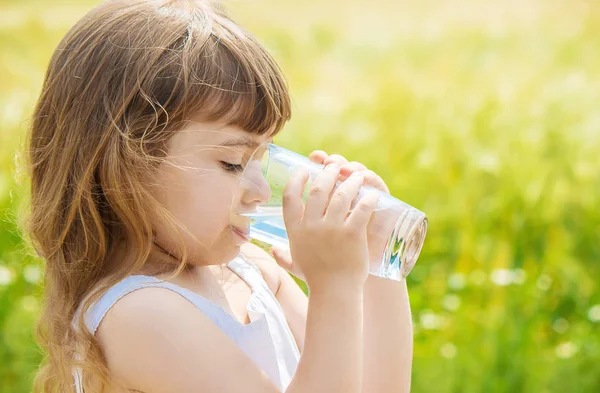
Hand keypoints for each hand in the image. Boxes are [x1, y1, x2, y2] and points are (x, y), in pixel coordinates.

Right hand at [271, 150, 394, 279]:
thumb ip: (282, 256)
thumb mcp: (295, 264)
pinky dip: (368, 199)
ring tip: (356, 175)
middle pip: (318, 190)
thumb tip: (271, 250)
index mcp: (295, 231)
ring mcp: (332, 230)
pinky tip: (372, 194)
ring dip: (350, 181)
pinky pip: (361, 209)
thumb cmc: (316, 279)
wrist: (334, 293)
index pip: (290, 198)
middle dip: (327, 174)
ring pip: (341, 195)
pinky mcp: (352, 235)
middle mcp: (311, 227)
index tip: (305, 169)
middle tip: (335, 167)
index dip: (297, 180)